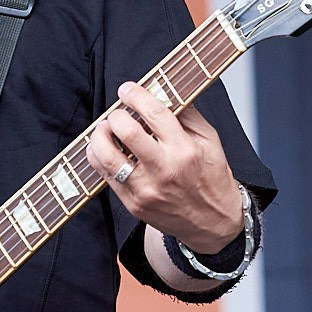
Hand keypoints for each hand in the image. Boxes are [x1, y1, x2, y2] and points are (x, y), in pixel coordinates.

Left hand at [86, 81, 243, 252]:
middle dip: (116, 116)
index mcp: (185, 150)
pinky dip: (98, 157)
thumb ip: (187, 114)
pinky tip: (104, 149)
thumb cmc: (211, 178)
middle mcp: (164, 170)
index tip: (127, 89)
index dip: (136, 96)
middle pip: (126, 132)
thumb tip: (162, 92)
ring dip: (99, 136)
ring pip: (106, 156)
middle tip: (117, 114)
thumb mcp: (209, 140)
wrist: (213, 222)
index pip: (154, 113)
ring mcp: (146, 189)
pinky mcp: (133, 204)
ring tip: (105, 130)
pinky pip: (104, 176)